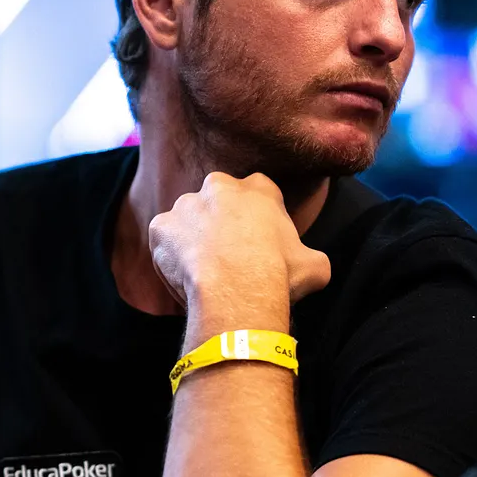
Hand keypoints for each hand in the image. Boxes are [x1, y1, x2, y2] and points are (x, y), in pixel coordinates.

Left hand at [148, 172, 330, 318]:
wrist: (238, 290)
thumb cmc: (279, 274)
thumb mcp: (315, 265)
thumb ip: (310, 257)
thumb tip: (313, 265)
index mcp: (258, 187)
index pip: (258, 194)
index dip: (257, 221)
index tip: (258, 245)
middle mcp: (219, 186)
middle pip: (218, 201)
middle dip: (221, 223)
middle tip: (228, 257)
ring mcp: (185, 204)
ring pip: (188, 220)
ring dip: (194, 239)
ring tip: (205, 272)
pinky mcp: (161, 226)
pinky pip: (165, 242)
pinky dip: (170, 257)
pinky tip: (185, 278)